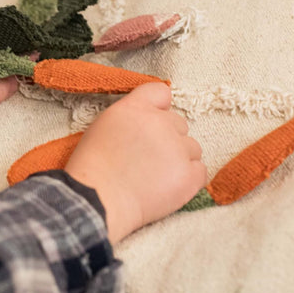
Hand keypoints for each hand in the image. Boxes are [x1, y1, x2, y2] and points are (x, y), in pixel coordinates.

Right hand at [64, 83, 205, 243]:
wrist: (97, 201)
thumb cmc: (93, 169)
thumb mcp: (103, 127)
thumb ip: (130, 116)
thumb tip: (150, 119)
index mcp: (135, 108)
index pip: (161, 92)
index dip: (159, 108)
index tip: (152, 124)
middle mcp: (160, 123)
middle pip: (179, 123)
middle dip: (167, 139)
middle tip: (146, 160)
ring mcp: (177, 149)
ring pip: (192, 148)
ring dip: (179, 160)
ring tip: (154, 177)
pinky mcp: (188, 175)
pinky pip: (200, 171)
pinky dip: (188, 179)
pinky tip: (167, 187)